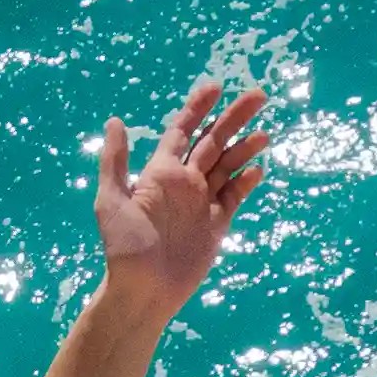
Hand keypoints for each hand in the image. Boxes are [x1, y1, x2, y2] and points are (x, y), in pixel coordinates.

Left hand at [92, 79, 272, 320]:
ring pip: (228, 165)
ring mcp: (202, 202)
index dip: (198, 107)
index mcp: (160, 172)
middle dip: (234, 118)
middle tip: (259, 95)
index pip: (183, 130)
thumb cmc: (123, 246)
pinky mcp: (217, 223)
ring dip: (246, 147)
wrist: (143, 290)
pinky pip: (235, 196)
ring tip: (264, 133)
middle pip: (213, 141)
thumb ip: (115, 161)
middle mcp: (184, 182)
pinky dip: (247, 181)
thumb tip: (114, 121)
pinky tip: (259, 168)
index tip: (217, 86)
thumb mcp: (111, 200)